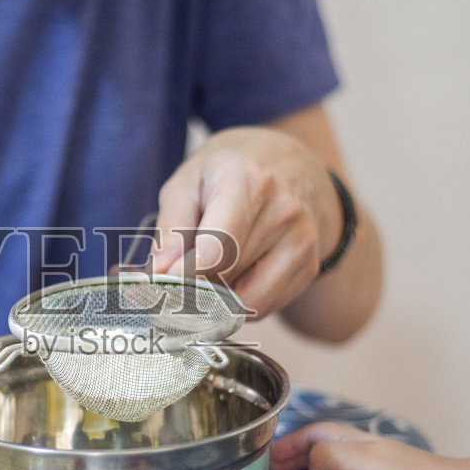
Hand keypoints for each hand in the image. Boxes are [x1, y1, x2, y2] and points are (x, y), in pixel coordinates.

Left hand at [151, 125, 337, 320]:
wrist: (292, 164)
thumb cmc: (231, 171)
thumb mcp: (189, 182)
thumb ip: (170, 227)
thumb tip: (160, 272)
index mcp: (248, 182)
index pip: (218, 247)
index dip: (186, 275)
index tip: (164, 284)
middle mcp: (283, 211)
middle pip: (227, 275)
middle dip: (197, 282)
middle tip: (182, 271)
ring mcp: (302, 240)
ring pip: (248, 300)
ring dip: (222, 296)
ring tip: (214, 267)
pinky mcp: (310, 266)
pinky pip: (266, 305)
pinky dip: (243, 299)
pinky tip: (240, 271)